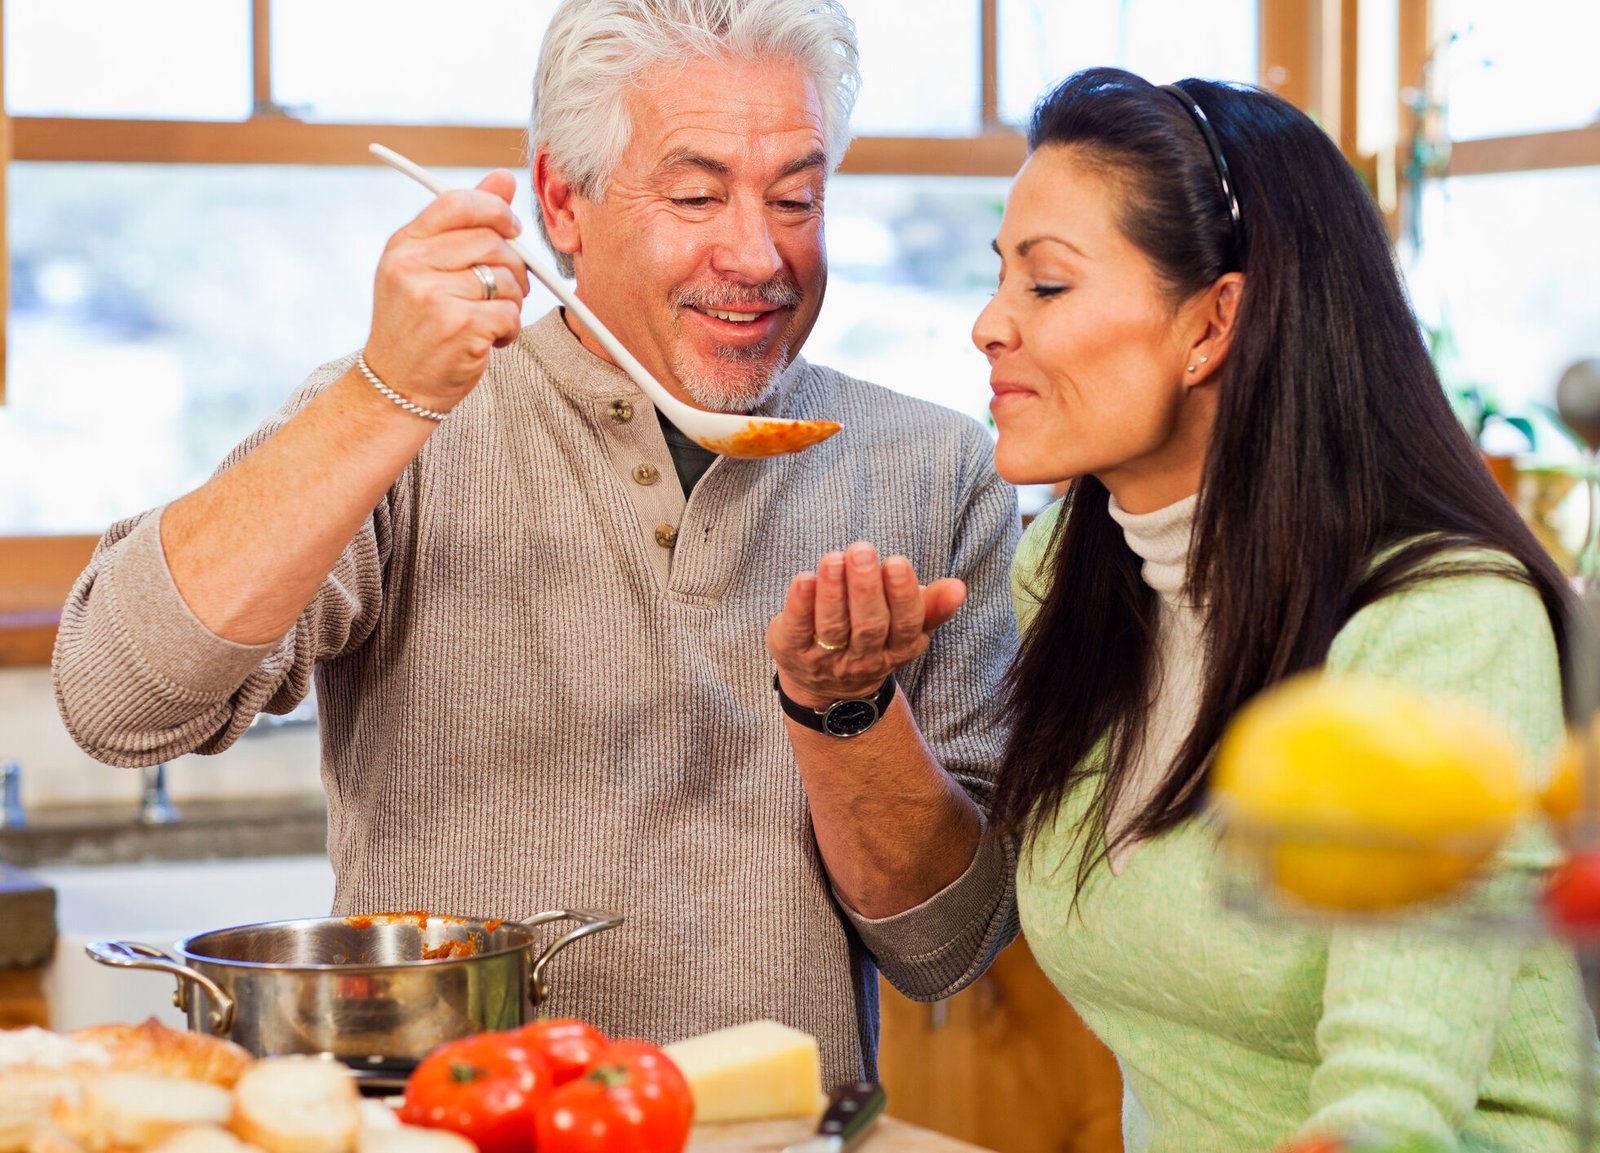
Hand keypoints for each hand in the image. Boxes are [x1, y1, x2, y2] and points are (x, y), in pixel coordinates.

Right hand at [363, 169, 531, 412]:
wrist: (397, 386)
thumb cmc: (418, 326)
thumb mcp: (426, 268)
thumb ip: (464, 223)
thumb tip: (504, 177)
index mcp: (404, 245)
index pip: (458, 202)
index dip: (496, 210)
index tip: (511, 230)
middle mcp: (412, 266)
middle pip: (493, 241)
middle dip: (514, 266)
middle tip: (507, 289)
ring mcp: (435, 296)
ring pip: (506, 279)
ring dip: (512, 302)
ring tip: (490, 318)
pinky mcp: (459, 327)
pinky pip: (511, 313)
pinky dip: (510, 329)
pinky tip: (489, 339)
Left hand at [767, 541, 965, 709]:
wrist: (826, 685)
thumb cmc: (875, 636)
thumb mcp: (908, 626)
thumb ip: (933, 605)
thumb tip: (960, 587)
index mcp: (899, 648)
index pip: (905, 624)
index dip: (901, 595)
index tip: (897, 561)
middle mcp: (864, 659)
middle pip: (868, 625)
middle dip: (865, 587)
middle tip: (862, 550)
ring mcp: (827, 659)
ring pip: (833, 626)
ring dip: (833, 591)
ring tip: (834, 558)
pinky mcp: (793, 652)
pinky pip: (797, 629)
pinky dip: (800, 605)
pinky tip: (804, 579)